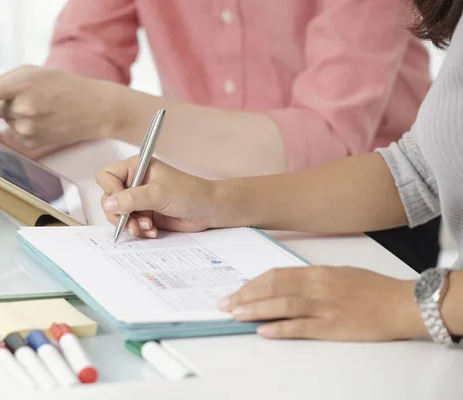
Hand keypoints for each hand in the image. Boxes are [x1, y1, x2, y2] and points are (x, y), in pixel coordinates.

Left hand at [0, 65, 116, 157]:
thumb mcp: (35, 72)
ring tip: (44, 110)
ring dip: (17, 116)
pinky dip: (26, 128)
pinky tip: (46, 123)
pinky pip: (16, 134)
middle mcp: (23, 108)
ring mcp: (28, 128)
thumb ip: (7, 81)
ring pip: (6, 122)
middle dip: (3, 105)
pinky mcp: (32, 143)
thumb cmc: (65, 86)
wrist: (95, 108)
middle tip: (29, 99)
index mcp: (22, 84)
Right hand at [96, 157, 217, 236]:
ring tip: (147, 227)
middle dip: (120, 214)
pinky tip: (153, 230)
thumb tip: (109, 203)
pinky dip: (139, 230)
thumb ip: (132, 198)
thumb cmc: (189, 193)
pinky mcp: (144, 214)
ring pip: (118, 215)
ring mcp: (138, 200)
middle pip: (109, 198)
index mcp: (136, 168)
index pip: (107, 177)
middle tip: (134, 222)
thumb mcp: (159, 193)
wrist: (208, 210)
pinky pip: (130, 225)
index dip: (111, 191)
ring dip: (130, 224)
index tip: (121, 204)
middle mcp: (134, 183)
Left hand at [218, 266, 425, 340]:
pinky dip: (279, 329)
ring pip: (282, 305)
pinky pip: (300, 327)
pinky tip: (263, 331)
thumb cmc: (373, 288)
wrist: (402, 303)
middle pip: (273, 288)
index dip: (252, 283)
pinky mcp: (333, 326)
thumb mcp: (339, 274)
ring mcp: (324, 306)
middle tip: (225, 304)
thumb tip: (287, 286)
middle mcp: (317, 286)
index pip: (276, 275)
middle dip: (245, 296)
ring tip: (235, 315)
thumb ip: (313, 279)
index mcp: (317, 272)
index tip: (236, 290)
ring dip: (255, 310)